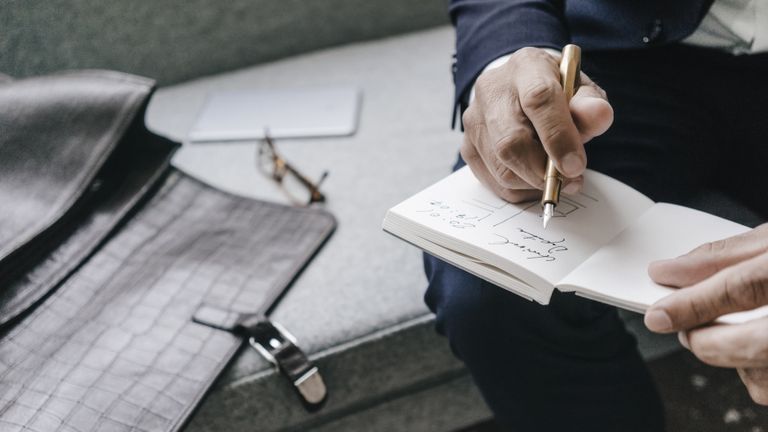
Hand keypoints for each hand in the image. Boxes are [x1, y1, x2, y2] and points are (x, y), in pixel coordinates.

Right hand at [461, 47, 613, 202]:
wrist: (519, 91)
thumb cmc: (555, 93)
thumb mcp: (580, 91)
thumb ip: (591, 105)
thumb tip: (600, 116)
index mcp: (526, 66)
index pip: (538, 99)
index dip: (558, 136)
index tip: (575, 166)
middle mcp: (492, 90)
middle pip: (511, 141)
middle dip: (543, 171)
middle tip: (570, 180)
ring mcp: (475, 120)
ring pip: (501, 168)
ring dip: (534, 183)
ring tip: (557, 178)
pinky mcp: (468, 146)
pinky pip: (493, 182)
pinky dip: (520, 190)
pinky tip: (536, 180)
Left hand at [644, 224, 767, 404]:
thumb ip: (726, 254)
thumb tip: (670, 271)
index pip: (742, 288)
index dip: (693, 303)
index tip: (658, 314)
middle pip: (748, 344)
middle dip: (704, 341)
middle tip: (687, 328)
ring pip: (763, 381)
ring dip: (736, 362)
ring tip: (736, 333)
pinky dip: (762, 373)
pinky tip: (764, 347)